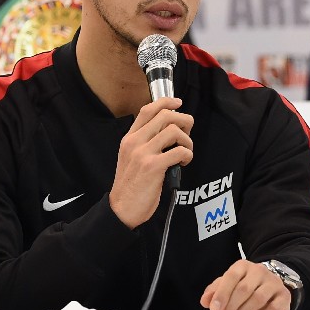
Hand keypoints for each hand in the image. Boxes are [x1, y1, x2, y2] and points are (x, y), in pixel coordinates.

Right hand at [109, 96, 193, 227]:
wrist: (122, 208)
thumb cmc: (130, 185)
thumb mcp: (130, 158)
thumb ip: (144, 143)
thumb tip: (168, 132)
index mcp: (129, 138)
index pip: (147, 110)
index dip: (166, 102)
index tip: (178, 103)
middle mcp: (134, 142)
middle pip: (165, 116)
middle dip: (184, 121)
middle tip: (187, 134)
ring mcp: (143, 153)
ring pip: (174, 131)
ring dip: (187, 140)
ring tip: (185, 152)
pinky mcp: (153, 166)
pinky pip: (179, 151)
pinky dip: (187, 155)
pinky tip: (183, 162)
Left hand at [200, 259, 290, 309]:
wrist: (270, 284)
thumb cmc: (245, 285)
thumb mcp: (227, 284)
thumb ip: (214, 291)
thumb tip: (205, 302)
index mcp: (242, 266)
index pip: (230, 277)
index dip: (221, 294)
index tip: (214, 309)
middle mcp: (259, 271)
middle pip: (243, 290)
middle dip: (230, 307)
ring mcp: (274, 283)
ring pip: (257, 299)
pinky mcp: (284, 296)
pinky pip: (272, 309)